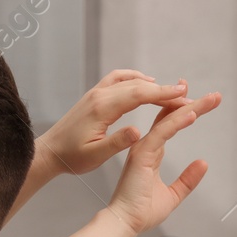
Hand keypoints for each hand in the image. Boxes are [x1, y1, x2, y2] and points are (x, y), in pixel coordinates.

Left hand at [37, 70, 210, 176]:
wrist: (50, 152)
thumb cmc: (72, 158)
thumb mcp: (95, 156)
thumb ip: (117, 143)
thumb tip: (138, 132)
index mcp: (103, 108)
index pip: (139, 95)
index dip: (163, 93)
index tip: (183, 94)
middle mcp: (100, 95)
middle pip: (139, 85)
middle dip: (164, 89)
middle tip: (187, 94)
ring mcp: (96, 93)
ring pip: (129, 79)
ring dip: (151, 83)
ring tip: (171, 91)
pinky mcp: (94, 96)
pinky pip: (118, 79)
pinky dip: (135, 78)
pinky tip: (145, 83)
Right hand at [104, 92, 217, 235]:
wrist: (126, 223)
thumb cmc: (141, 212)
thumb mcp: (173, 194)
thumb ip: (187, 179)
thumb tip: (202, 164)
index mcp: (151, 154)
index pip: (169, 125)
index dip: (184, 111)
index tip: (203, 102)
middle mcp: (146, 147)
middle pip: (170, 118)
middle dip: (193, 104)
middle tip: (214, 96)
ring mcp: (143, 148)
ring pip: (169, 121)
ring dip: (190, 108)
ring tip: (210, 100)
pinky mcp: (142, 154)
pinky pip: (162, 133)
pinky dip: (177, 122)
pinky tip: (192, 114)